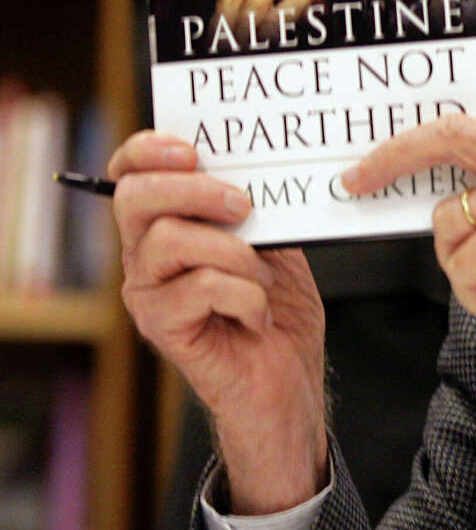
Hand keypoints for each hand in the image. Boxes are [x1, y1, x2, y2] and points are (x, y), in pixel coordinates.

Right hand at [108, 132, 327, 513]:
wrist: (290, 379)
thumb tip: (258, 170)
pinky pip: (202, 286)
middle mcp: (148, 258)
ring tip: (264, 280)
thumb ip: (259, 208)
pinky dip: (246, 295)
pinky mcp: (163, 328)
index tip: (191, 150)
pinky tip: (259, 315)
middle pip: (137, 198)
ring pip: (172, 240)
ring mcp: (149, 294)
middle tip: (244, 206)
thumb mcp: (277, 245)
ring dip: (236, 253)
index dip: (148, 151)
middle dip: (195, 190)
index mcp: (169, 227)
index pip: (133, 175)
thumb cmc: (279, 313)